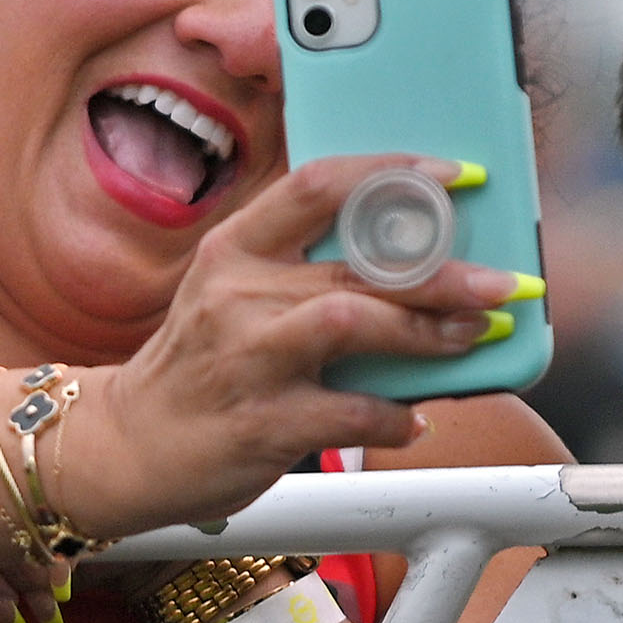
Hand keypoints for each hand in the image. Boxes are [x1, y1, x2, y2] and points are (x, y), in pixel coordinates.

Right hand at [55, 153, 526, 536]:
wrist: (124, 448)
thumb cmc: (194, 371)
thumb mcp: (229, 297)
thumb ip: (301, 274)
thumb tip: (410, 268)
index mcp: (233, 249)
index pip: (317, 184)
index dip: (392, 174)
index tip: (451, 178)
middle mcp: (238, 295)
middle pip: (358, 263)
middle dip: (443, 271)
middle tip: (499, 282)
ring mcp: (248, 358)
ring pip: (357, 322)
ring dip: (427, 332)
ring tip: (469, 339)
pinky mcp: (264, 424)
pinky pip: (353, 411)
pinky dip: (395, 414)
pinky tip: (413, 417)